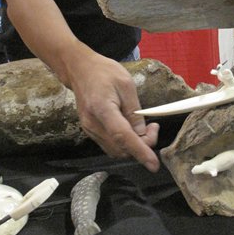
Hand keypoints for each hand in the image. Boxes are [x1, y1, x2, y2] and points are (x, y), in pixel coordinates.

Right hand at [69, 50, 159, 172]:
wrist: (79, 69)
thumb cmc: (104, 72)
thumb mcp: (126, 84)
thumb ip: (134, 111)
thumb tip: (143, 134)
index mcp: (102, 109)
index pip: (123, 136)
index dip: (140, 151)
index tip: (153, 165)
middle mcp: (92, 124)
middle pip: (120, 148)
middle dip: (141, 145)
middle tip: (153, 128)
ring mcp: (89, 129)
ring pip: (115, 150)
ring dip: (133, 145)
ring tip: (145, 127)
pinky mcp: (90, 131)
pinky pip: (110, 144)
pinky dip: (124, 143)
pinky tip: (131, 128)